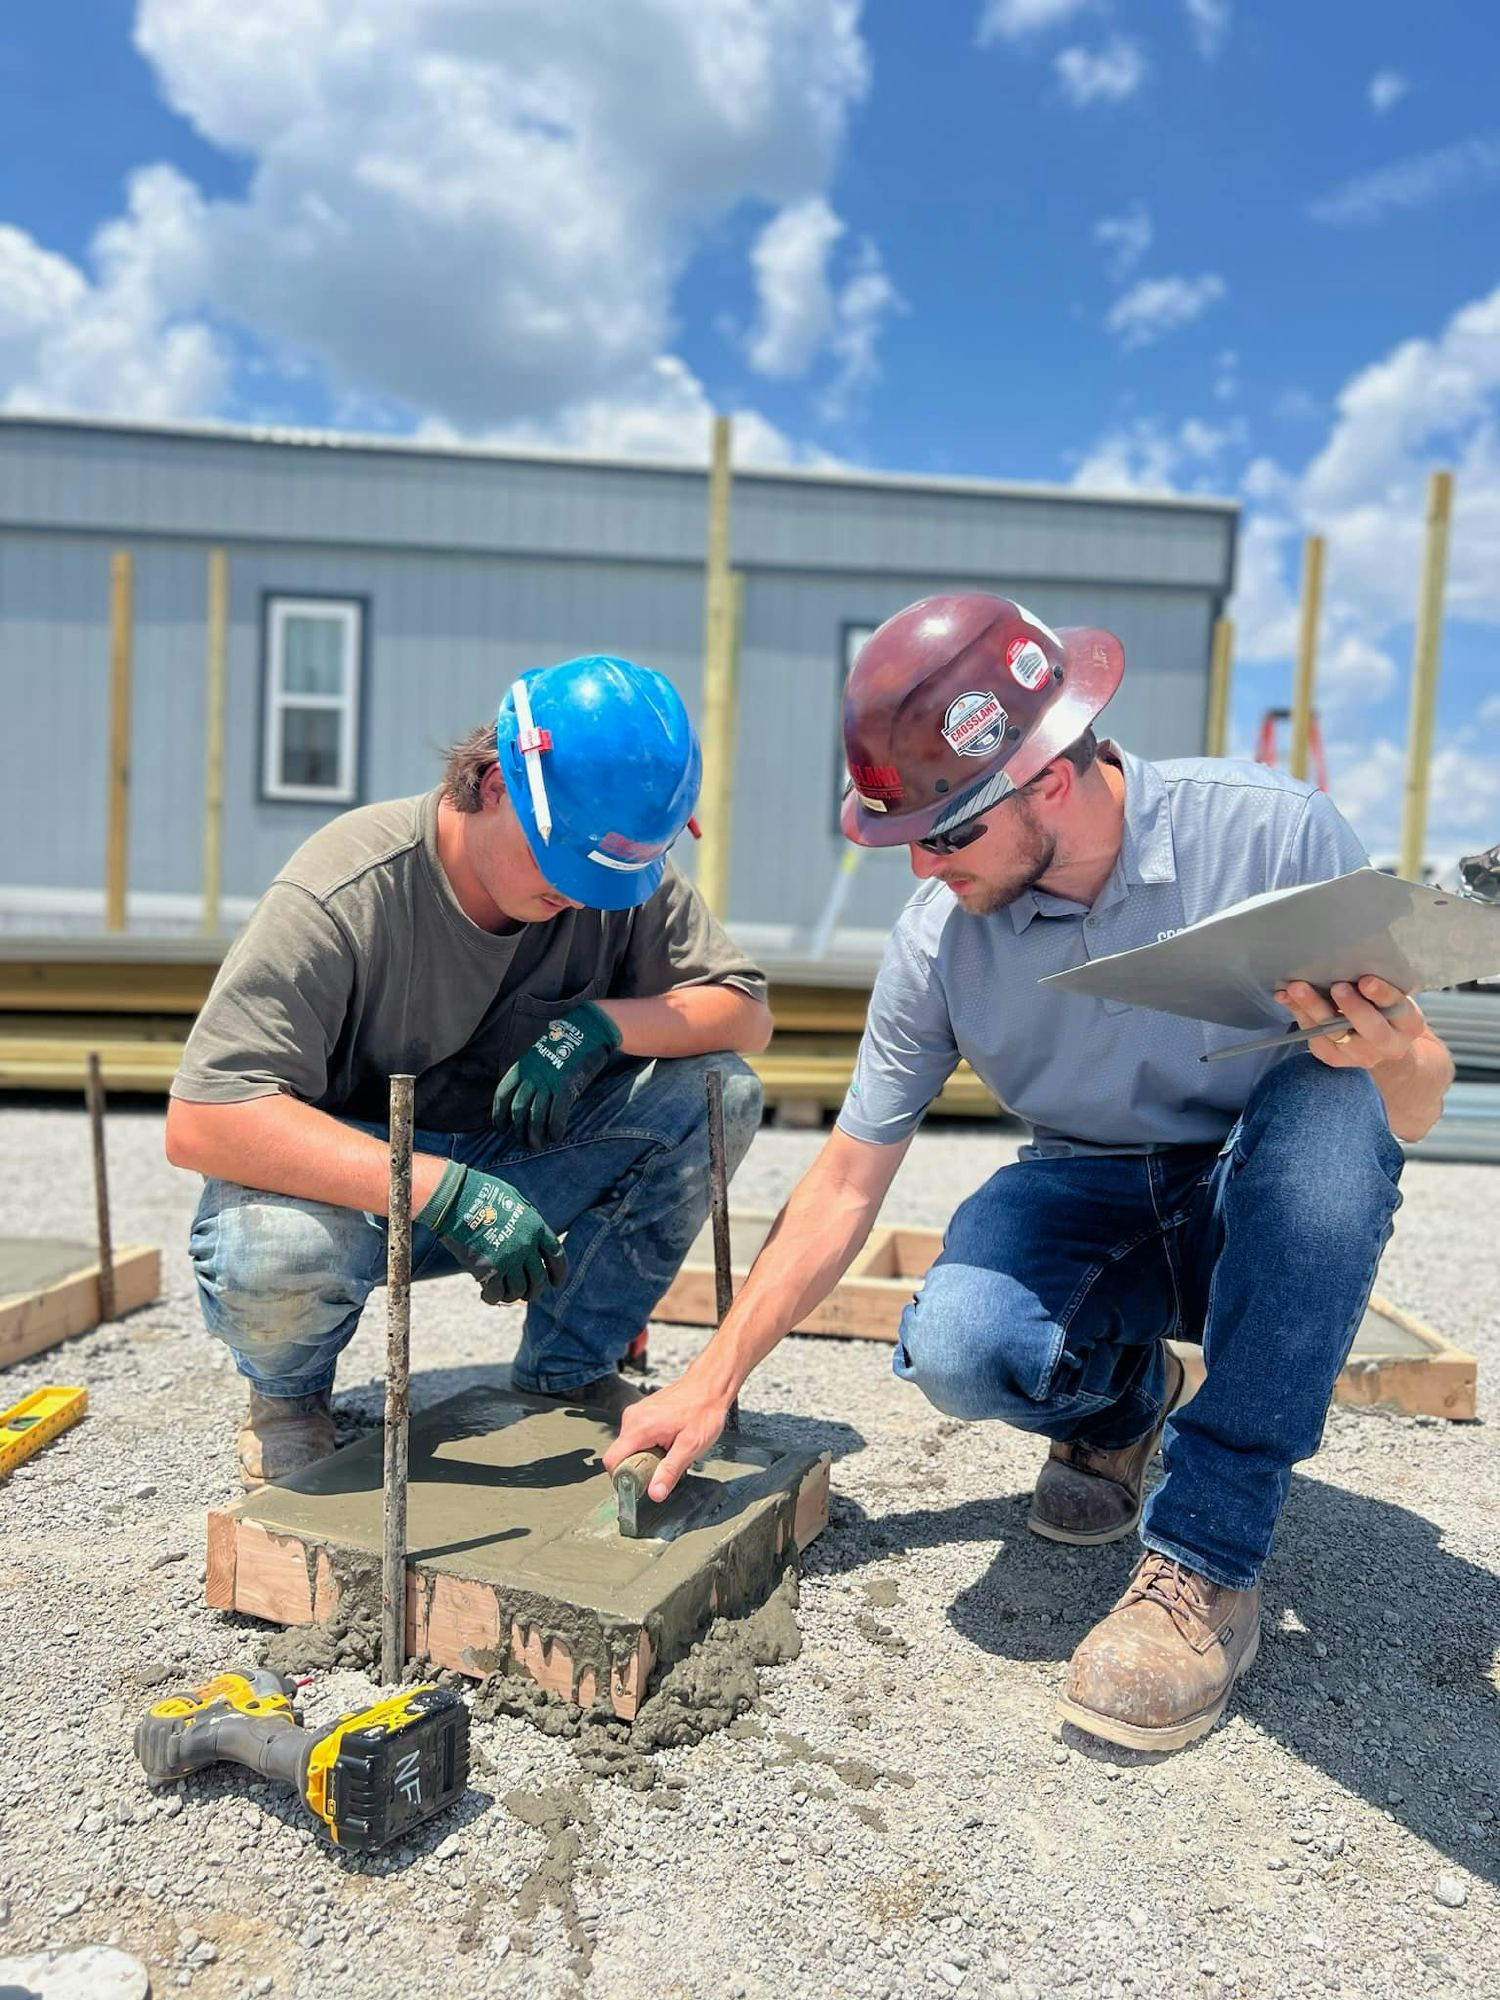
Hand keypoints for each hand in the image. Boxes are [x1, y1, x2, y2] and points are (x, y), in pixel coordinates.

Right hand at [415, 1161, 566, 1304]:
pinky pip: (497, 1294)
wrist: (455, 1198)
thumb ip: (524, 1219)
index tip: (556, 1284)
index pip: (556, 1256)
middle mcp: (526, 1245)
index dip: (559, 1273)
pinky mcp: (489, 1269)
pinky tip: (486, 1295)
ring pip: (519, 1290)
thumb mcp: (512, 1199)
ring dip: (512, 1296)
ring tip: (504, 1294)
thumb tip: (530, 1235)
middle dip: (534, 1291)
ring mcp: (509, 1258)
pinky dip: (493, 1298)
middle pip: (539, 1278)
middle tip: (527, 1295)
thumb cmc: (479, 1193)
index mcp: (536, 1226)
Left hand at [492, 1002, 621, 1148]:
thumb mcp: (537, 1057)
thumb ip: (529, 1077)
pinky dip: (554, 1129)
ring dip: (535, 1136)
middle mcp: (532, 1076)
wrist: (587, 1030)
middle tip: (524, 1142)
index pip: (502, 1095)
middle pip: (518, 1110)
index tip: (501, 1129)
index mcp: (521, 1068)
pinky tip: (555, 1137)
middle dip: (519, 1131)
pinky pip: (557, 1115)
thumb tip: (525, 1102)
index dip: (499, 1115)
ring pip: (535, 1116)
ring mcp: (549, 1082)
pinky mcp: (567, 1088)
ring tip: (538, 1144)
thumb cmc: (563, 1045)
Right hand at [601, 1372, 731, 1502]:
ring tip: (670, 1450)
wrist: (709, 1386)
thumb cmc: (703, 1411)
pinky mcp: (642, 1412)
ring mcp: (636, 1413)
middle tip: (664, 1466)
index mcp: (639, 1428)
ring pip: (629, 1446)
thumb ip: (670, 1471)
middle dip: (639, 1467)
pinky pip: (637, 1436)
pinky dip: (649, 1444)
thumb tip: (654, 1494)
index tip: (641, 1485)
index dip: (622, 1479)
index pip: (612, 1461)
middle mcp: (632, 1418)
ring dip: (646, 1455)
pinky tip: (669, 1440)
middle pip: (621, 1455)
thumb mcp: (690, 1447)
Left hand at [1274, 975, 1425, 1070]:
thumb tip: (1348, 956)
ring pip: (1336, 1034)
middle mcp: (1388, 1044)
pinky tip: (1285, 997)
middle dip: (1352, 1007)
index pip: (1398, 1007)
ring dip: (1313, 1009)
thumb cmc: (1385, 1009)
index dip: (1383, 994)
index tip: (1366, 980)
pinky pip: (1315, 1040)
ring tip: (1296, 988)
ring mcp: (1361, 1056)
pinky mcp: (1336, 1059)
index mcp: (1408, 1023)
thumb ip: (1379, 985)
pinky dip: (1299, 1016)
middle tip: (1336, 987)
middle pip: (1370, 1029)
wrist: (1383, 1045)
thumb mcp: (1393, 997)